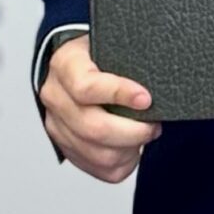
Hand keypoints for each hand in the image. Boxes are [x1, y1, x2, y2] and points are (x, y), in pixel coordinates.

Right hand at [38, 36, 159, 184]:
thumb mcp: (106, 45)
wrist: (69, 67)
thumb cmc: (94, 56)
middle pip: (93, 128)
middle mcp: (55, 97)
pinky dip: (122, 163)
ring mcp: (57, 125)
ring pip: (97, 153)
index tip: (146, 99)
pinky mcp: (65, 147)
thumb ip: (125, 59)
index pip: (86, 87)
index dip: (119, 94)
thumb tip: (158, 79)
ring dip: (129, 150)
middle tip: (153, 125)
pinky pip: (98, 169)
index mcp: (65, 66)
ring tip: (144, 135)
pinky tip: (130, 148)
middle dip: (133, 132)